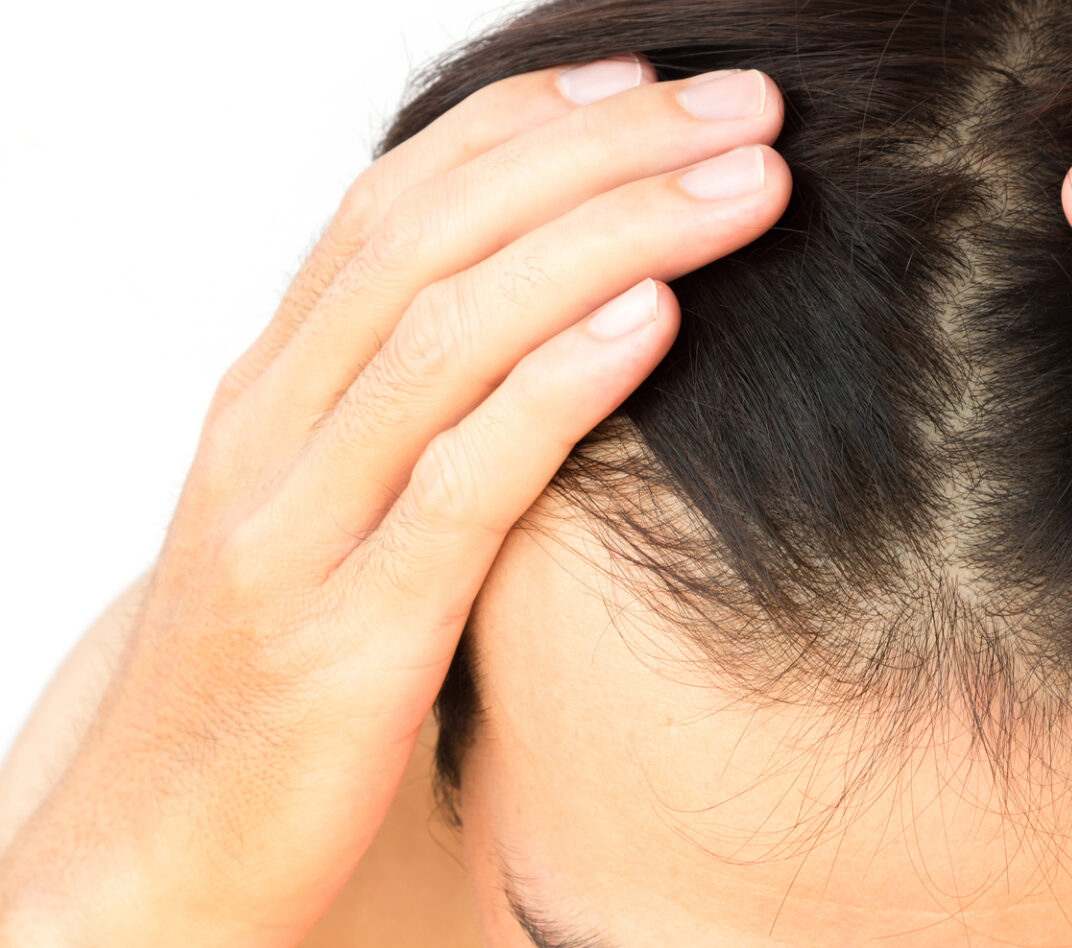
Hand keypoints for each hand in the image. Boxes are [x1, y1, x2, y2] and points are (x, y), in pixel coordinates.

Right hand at [0, 57, 789, 945]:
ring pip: (452, 332)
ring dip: (610, 238)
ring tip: (742, 184)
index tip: (645, 82)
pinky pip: (462, 482)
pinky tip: (652, 318)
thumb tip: (539, 320)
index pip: (395, 205)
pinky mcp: (349, 635)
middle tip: (744, 103)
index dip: (524, 124)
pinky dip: (559, 385)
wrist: (149, 851)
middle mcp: (272, 430)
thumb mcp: (316, 512)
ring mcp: (301, 526)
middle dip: (601, 152)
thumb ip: (396, 413)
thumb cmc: (260, 674)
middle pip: (440, 236)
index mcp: (271, 391)